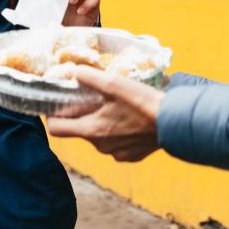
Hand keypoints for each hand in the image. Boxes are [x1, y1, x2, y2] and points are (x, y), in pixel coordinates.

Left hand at [46, 66, 163, 161]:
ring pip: (98, 136)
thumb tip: (74, 71)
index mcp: (91, 131)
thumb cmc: (143, 103)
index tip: (60, 104)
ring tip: (116, 107)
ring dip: (101, 122)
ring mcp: (116, 153)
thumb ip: (89, 77)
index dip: (53, 115)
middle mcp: (100, 146)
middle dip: (82, 114)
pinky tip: (129, 120)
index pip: (56, 129)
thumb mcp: (113, 83)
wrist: (175, 122)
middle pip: (79, 130)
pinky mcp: (130, 156)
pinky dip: (118, 132)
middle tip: (94, 98)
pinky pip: (115, 143)